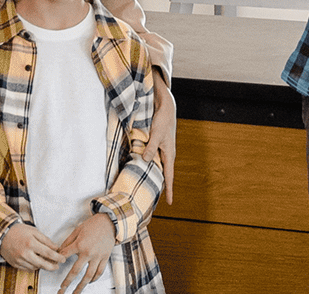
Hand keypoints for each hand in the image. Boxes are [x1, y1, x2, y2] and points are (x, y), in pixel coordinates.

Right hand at [0, 222, 63, 272]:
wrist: (2, 235)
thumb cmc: (18, 231)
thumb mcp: (34, 231)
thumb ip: (46, 240)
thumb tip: (56, 247)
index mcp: (30, 243)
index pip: (48, 253)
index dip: (57, 257)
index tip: (63, 259)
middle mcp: (25, 253)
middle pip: (42, 264)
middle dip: (52, 266)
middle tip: (57, 265)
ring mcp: (19, 260)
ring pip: (35, 267)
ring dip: (43, 266)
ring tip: (47, 262)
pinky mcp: (15, 264)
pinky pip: (28, 269)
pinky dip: (34, 267)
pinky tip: (37, 262)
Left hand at [55, 214, 116, 293]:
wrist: (109, 222)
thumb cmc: (93, 225)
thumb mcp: (77, 230)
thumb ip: (68, 241)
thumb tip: (60, 250)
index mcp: (80, 245)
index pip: (65, 256)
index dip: (58, 261)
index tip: (54, 266)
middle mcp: (88, 253)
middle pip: (75, 272)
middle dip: (67, 282)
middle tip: (61, 290)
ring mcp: (97, 257)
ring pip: (88, 276)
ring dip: (81, 286)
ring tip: (76, 292)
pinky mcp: (105, 258)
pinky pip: (99, 272)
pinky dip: (94, 278)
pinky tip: (89, 282)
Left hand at [141, 70, 176, 203]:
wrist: (165, 106)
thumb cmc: (163, 119)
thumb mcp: (156, 133)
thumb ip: (151, 146)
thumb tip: (145, 160)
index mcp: (169, 154)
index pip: (169, 176)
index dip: (168, 189)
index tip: (169, 203)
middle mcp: (165, 154)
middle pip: (162, 174)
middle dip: (159, 186)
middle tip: (154, 200)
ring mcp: (160, 150)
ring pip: (155, 167)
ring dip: (151, 176)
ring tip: (146, 188)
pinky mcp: (154, 145)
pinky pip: (150, 159)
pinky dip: (146, 165)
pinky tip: (139, 169)